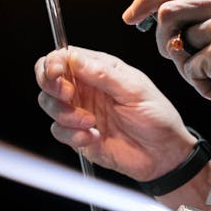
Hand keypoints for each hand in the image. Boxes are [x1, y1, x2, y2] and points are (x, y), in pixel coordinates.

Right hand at [35, 46, 197, 183]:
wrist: (163, 154)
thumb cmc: (157, 116)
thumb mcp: (134, 89)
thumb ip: (103, 73)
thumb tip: (73, 57)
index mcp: (98, 69)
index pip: (63, 57)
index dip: (53, 63)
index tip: (57, 73)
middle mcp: (85, 88)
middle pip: (47, 78)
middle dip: (51, 86)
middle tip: (68, 95)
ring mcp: (80, 111)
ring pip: (49, 105)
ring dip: (64, 113)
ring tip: (90, 121)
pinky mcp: (78, 135)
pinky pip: (59, 131)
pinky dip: (73, 135)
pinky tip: (94, 136)